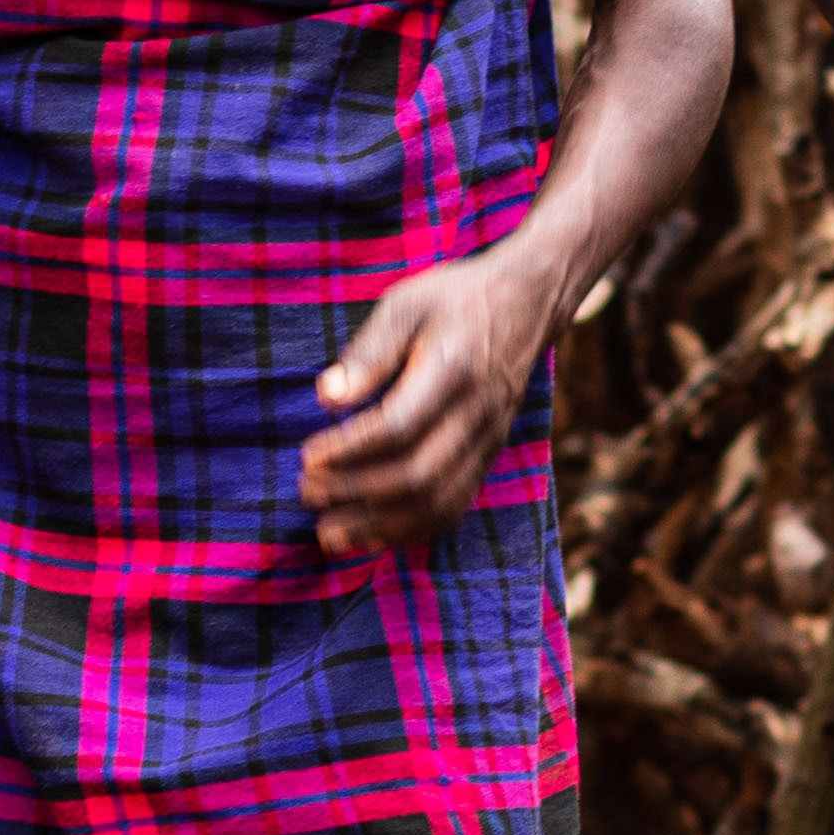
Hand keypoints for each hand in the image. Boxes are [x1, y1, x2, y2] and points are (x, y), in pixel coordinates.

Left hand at [302, 246, 565, 560]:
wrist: (526, 305)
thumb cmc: (455, 300)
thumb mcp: (406, 304)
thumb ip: (367, 352)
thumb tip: (326, 398)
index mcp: (453, 370)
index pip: (399, 426)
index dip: (349, 450)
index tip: (308, 457)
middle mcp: (476, 414)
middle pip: (418, 474)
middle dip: (356, 492)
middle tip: (307, 492)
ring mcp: (487, 441)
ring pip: (438, 503)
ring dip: (379, 526)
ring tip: (328, 532)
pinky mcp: (488, 457)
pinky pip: (453, 508)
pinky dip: (409, 530)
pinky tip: (370, 534)